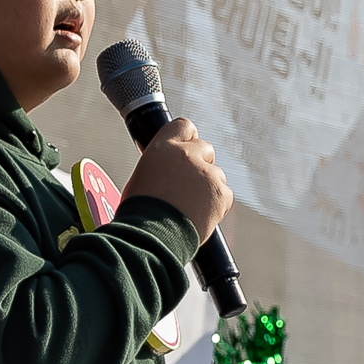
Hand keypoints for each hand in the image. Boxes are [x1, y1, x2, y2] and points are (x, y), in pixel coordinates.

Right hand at [125, 116, 231, 242]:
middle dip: (201, 164)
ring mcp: (206, 174)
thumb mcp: (141, 179)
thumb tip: (166, 171)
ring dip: (208, 188)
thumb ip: (160, 167)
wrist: (150, 237)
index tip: (188, 148)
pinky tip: (199, 216)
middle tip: (190, 185)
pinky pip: (224, 195)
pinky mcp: (221, 193)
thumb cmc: (139, 214)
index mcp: (162, 148)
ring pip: (216, 175)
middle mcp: (186, 155)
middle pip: (205, 149)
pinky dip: (216, 206)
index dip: (188, 138)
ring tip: (189, 208)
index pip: (183, 126)